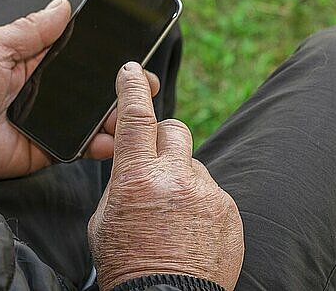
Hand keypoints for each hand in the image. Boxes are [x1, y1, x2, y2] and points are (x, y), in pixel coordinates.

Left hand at [0, 0, 159, 179]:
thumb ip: (32, 29)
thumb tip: (64, 3)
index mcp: (41, 65)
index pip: (84, 58)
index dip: (110, 56)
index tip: (136, 52)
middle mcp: (54, 93)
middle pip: (98, 89)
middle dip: (126, 87)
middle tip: (146, 84)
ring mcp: (56, 122)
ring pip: (97, 119)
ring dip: (121, 116)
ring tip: (140, 113)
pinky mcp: (53, 148)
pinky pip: (83, 147)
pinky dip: (103, 146)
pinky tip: (118, 140)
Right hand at [87, 62, 243, 290]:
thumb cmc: (128, 263)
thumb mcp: (106, 219)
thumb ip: (122, 182)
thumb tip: (135, 165)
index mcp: (136, 177)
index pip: (136, 117)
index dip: (132, 88)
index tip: (132, 71)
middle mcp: (175, 178)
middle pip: (175, 129)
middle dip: (163, 140)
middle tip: (156, 166)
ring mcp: (207, 193)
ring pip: (193, 165)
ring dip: (182, 180)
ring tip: (174, 216)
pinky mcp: (229, 209)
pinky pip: (212, 191)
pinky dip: (201, 203)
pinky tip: (191, 229)